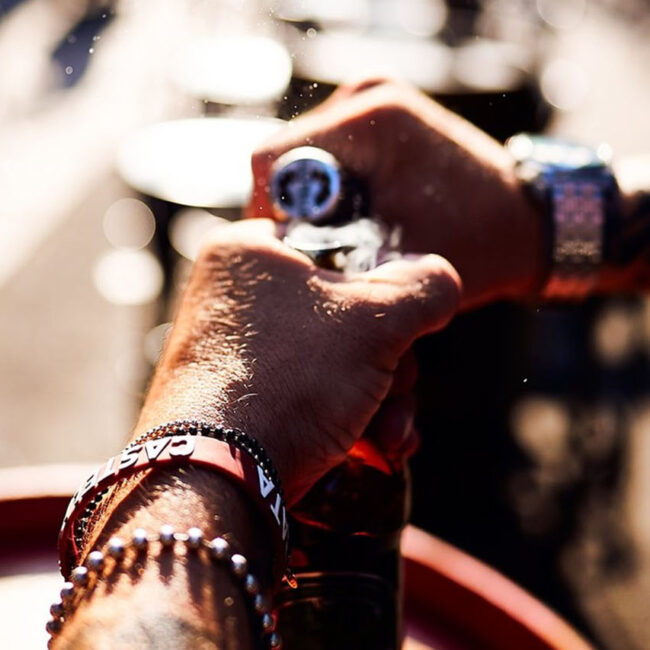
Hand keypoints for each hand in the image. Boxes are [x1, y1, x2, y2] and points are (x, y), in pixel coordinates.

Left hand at [136, 219, 459, 501]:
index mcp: (249, 251)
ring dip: (379, 398)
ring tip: (387, 433)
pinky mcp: (241, 399)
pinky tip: (375, 447)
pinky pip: (310, 392)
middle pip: (345, 312)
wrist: (219, 477)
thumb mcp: (375, 320)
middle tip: (393, 388)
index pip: (337, 248)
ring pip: (336, 360)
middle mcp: (234, 296)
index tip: (398, 321)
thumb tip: (440, 278)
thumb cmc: (290, 380)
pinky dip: (348, 417)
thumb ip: (424, 286)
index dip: (379, 285)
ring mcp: (234, 351)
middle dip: (389, 361)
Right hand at [249, 78, 544, 308]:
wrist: (522, 220)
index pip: (272, 163)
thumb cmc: (476, 243)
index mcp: (370, 121)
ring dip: (309, 205)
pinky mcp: (374, 117)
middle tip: (315, 257)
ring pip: (300, 161)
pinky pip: (324, 158)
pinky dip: (328, 193)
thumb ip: (331, 257)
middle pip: (283, 159)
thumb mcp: (398, 260)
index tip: (288, 257)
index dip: (269, 216)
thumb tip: (278, 264)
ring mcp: (370, 101)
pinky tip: (351, 223)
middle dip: (291, 212)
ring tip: (338, 243)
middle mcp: (365, 96)